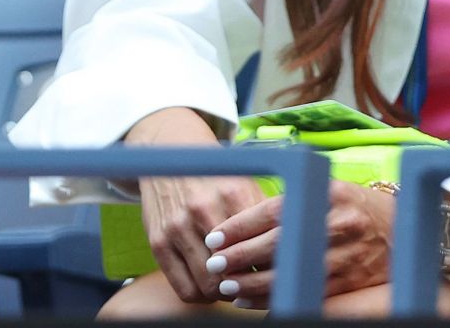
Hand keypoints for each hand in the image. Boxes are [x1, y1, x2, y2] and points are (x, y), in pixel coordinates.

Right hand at [124, 108, 264, 304]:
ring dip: (225, 293)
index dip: (273, 264)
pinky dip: (201, 296)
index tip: (281, 272)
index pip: (260, 243)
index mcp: (233, 192)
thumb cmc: (217, 175)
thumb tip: (291, 244)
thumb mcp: (245, 183)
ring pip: (208, 283)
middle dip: (250, 282)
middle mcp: (203, 209)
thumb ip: (263, 213)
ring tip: (236, 288)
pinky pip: (183, 287)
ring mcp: (177, 227)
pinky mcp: (157, 242)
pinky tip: (212, 289)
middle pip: (233, 267)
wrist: (171, 152)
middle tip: (259, 285)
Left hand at [204, 179, 396, 308]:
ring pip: (287, 272)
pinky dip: (271, 298)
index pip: (275, 208)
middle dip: (239, 255)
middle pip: (277, 242)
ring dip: (250, 281)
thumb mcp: (334, 190)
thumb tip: (244, 220)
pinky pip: (301, 292)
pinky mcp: (348, 280)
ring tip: (225, 283)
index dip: (241, 225)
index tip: (216, 237)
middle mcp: (340, 222)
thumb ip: (298, 198)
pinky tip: (249, 298)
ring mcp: (346, 253)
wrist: (409, 231)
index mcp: (332, 193)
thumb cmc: (361, 208)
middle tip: (214, 262)